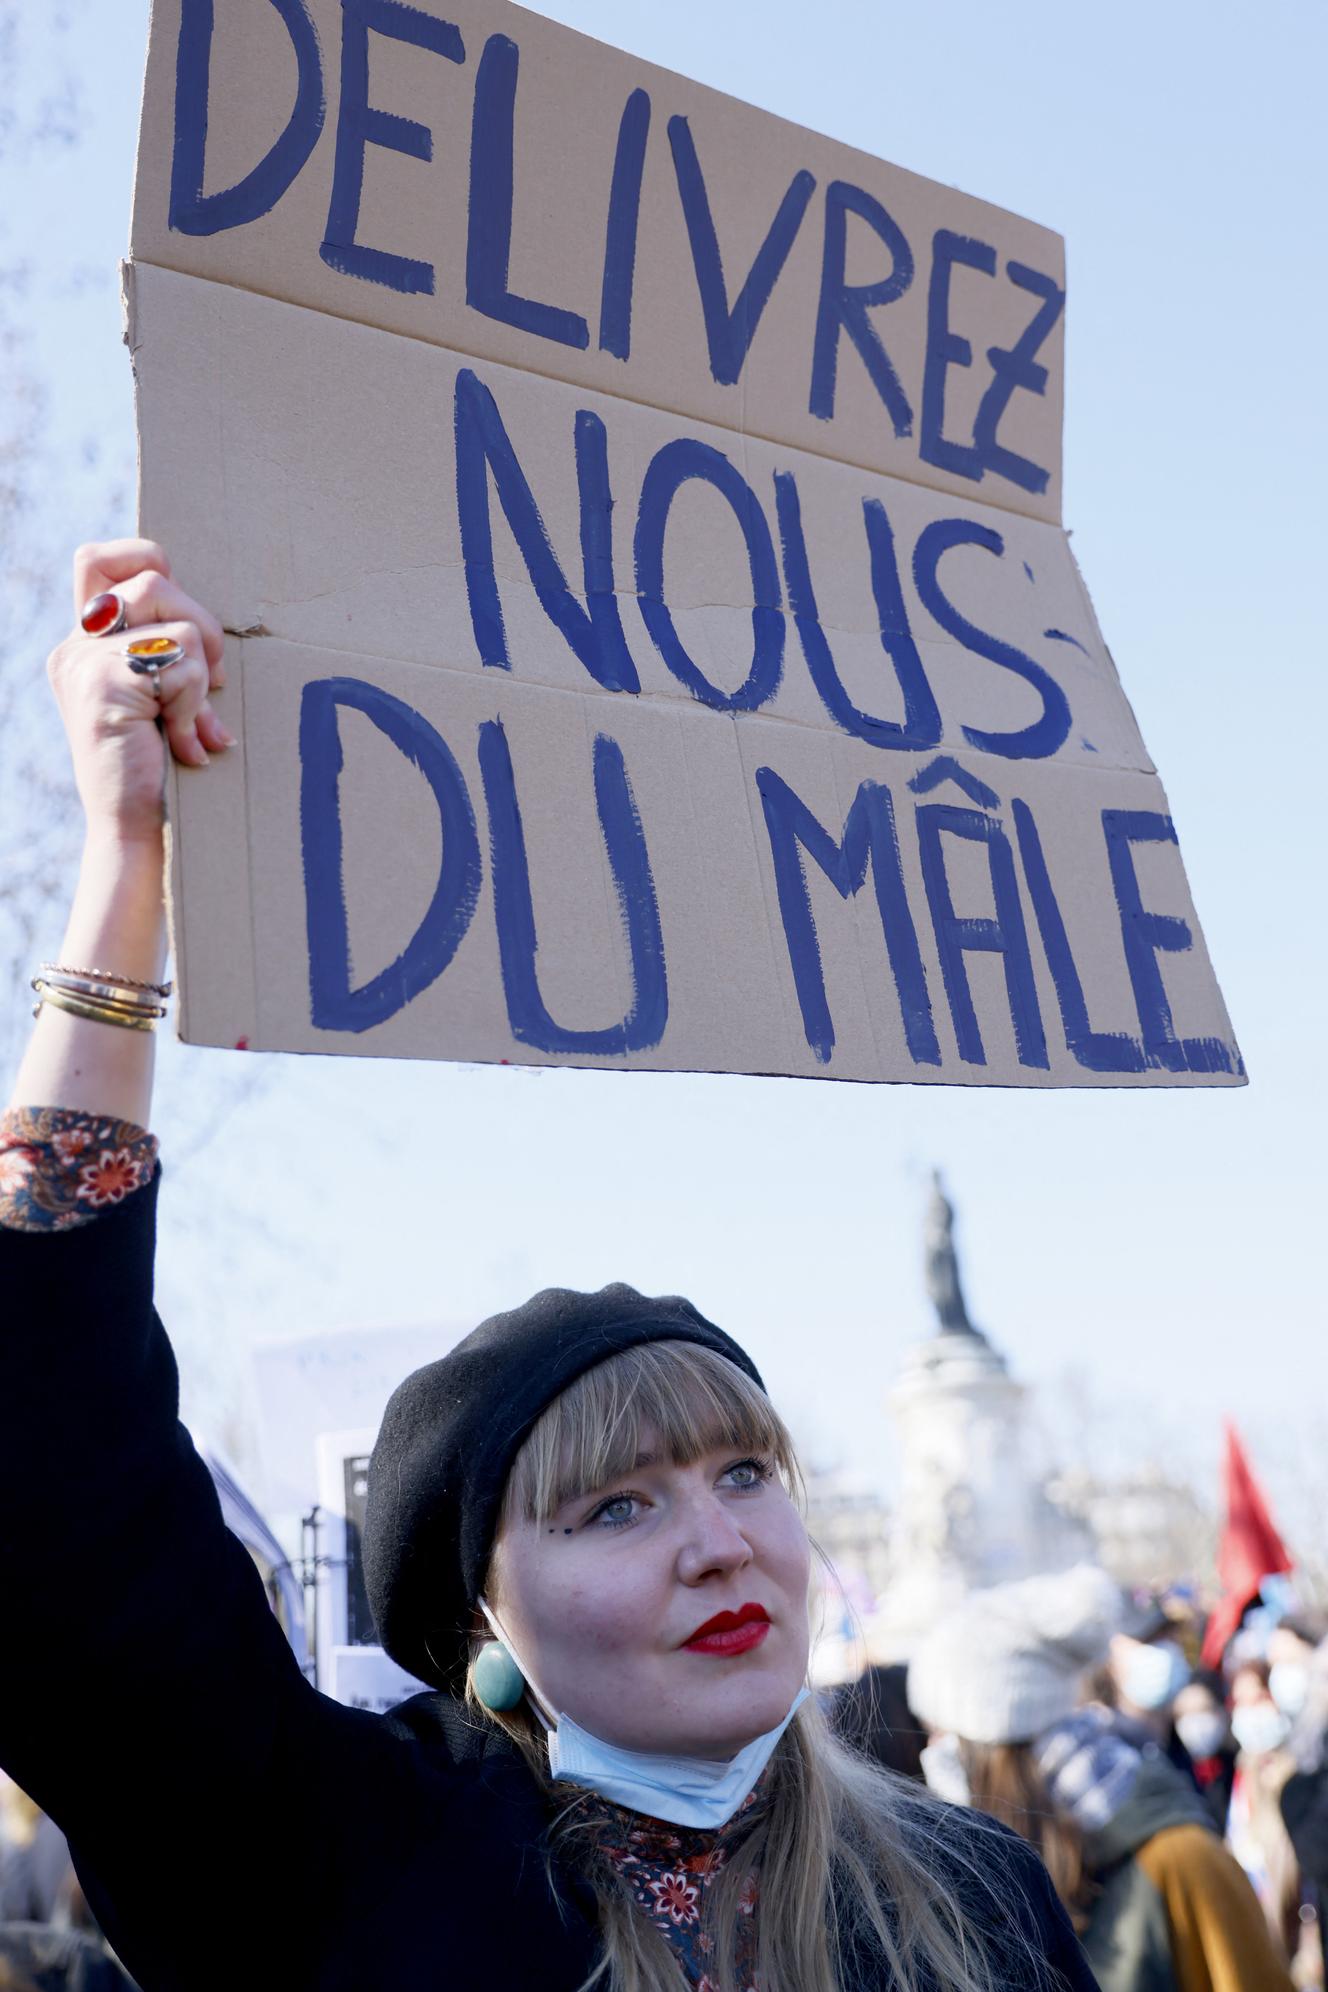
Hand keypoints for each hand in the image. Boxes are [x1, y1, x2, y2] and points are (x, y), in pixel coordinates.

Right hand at [48, 539, 231, 844]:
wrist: (131, 827)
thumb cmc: (155, 767)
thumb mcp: (157, 701)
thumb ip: (164, 654)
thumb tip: (206, 634)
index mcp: (82, 645)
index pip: (96, 560)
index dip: (144, 558)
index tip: (180, 610)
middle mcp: (75, 648)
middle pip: (152, 579)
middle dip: (201, 623)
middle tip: (211, 679)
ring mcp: (86, 664)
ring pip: (176, 624)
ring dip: (201, 672)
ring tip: (196, 720)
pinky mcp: (105, 686)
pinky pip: (179, 667)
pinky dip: (193, 707)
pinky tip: (186, 743)